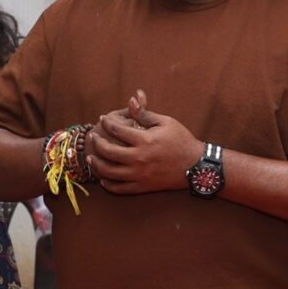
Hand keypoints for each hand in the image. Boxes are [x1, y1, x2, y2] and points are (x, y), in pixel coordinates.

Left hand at [86, 91, 201, 194]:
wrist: (196, 166)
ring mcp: (140, 174)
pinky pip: (120, 188)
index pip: (117, 129)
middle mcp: (139, 158)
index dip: (106, 123)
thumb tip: (131, 100)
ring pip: (109, 172)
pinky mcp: (143, 186)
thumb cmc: (182, 140)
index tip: (102, 119)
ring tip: (91, 157)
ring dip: (97, 164)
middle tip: (93, 137)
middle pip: (108, 151)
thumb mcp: (166, 122)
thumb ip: (145, 113)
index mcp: (144, 140)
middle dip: (97, 142)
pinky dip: (108, 184)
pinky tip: (103, 178)